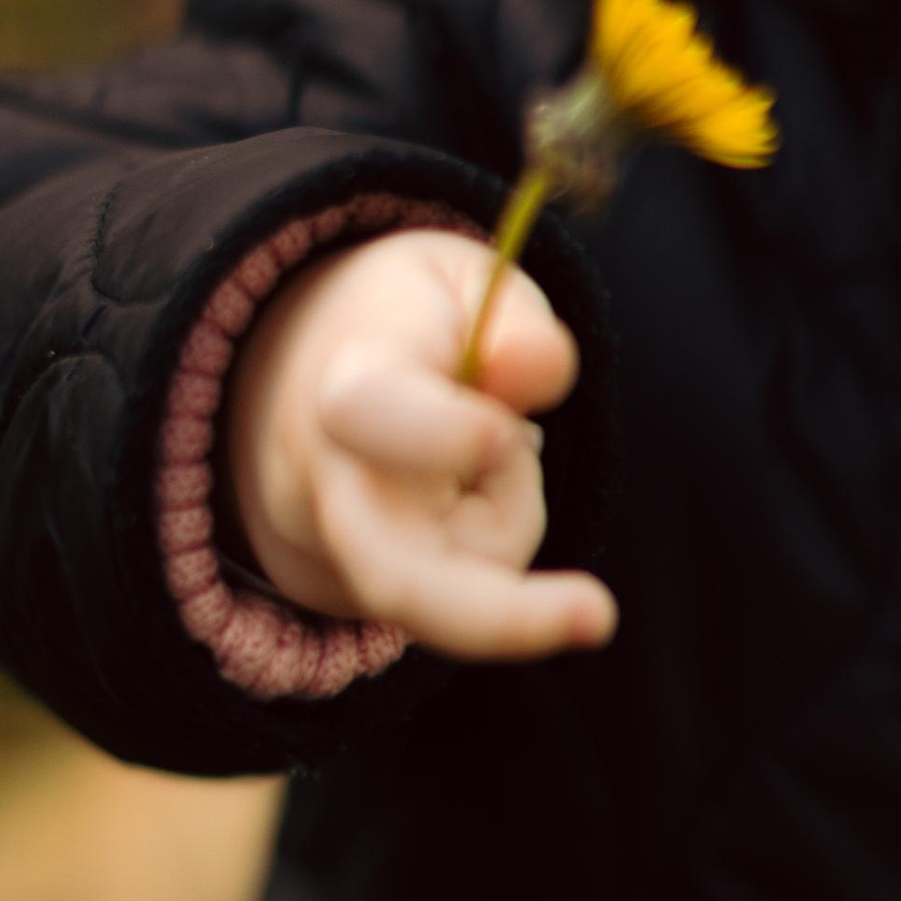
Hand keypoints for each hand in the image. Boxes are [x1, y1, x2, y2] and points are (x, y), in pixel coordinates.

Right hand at [225, 227, 616, 663]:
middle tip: (599, 619)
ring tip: (485, 441)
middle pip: (395, 576)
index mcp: (347, 380)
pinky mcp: (371, 601)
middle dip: (498, 616)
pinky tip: (460, 490)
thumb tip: (536, 371)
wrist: (301, 378)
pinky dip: (494, 542)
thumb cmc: (405, 323)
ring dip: (510, 516)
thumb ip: (514, 322)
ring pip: (464, 590)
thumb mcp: (464, 281)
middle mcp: (330, 486)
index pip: (371, 414)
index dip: (438, 433)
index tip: (505, 437)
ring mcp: (344, 558)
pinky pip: (469, 596)